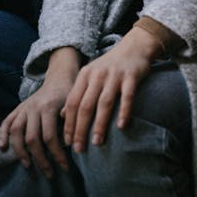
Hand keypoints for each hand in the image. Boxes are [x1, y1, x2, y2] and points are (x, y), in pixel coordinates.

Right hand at [0, 47, 80, 177]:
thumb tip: (69, 140)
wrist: (59, 78)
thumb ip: (70, 119)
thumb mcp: (74, 104)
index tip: (65, 168)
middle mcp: (33, 108)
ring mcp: (24, 108)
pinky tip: (3, 148)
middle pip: (31, 138)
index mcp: (48, 107)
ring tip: (28, 166)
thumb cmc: (70, 94)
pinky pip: (6, 122)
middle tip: (49, 174)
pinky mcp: (18, 108)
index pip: (49, 137)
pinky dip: (2, 135)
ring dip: (20, 151)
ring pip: (16, 132)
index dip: (56, 155)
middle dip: (40, 159)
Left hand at [61, 27, 161, 152]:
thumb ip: (77, 93)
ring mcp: (114, 75)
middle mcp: (97, 74)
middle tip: (79, 148)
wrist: (133, 47)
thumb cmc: (110, 66)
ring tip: (96, 142)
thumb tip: (63, 116)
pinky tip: (121, 127)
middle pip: (86, 105)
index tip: (67, 142)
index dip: (69, 123)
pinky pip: (127, 96)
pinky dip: (124, 112)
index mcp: (85, 75)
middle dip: (80, 128)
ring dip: (100, 124)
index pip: (72, 101)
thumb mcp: (90, 75)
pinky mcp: (131, 76)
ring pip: (104, 102)